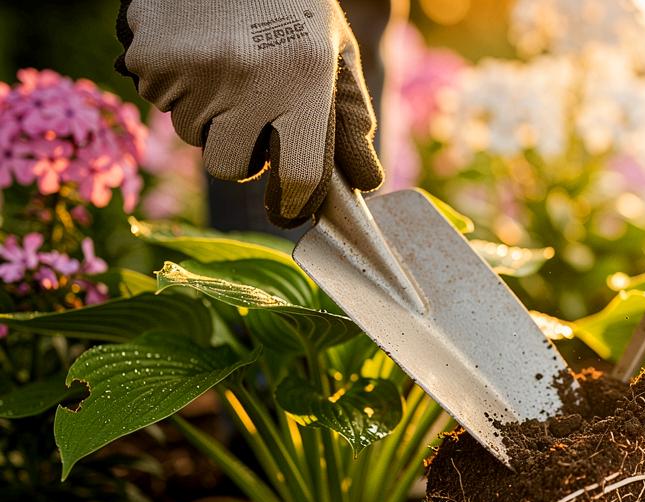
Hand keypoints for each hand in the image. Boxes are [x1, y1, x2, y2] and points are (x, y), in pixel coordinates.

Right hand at [116, 0, 383, 226]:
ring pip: (194, 136)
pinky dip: (174, 84)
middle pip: (233, 168)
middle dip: (242, 154)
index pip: (301, 176)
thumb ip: (350, 116)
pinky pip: (158, 101)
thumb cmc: (293, 2)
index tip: (290, 207)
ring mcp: (195, 70)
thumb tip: (365, 183)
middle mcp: (250, 80)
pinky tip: (194, 47)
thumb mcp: (335, 50)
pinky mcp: (149, 58)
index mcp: (305, 80)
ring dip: (208, 114)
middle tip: (251, 115)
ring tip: (226, 64)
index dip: (294, 202)